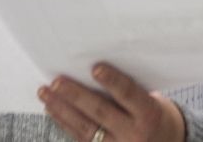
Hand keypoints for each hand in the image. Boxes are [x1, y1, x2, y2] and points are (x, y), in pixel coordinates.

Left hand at [38, 62, 184, 141]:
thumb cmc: (156, 116)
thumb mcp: (153, 102)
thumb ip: (130, 92)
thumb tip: (95, 70)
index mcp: (149, 114)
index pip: (129, 94)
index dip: (112, 81)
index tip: (96, 67)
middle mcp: (133, 134)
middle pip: (100, 112)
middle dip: (76, 96)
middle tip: (57, 81)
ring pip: (85, 128)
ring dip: (62, 109)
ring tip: (46, 93)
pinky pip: (81, 139)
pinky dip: (65, 123)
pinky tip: (53, 110)